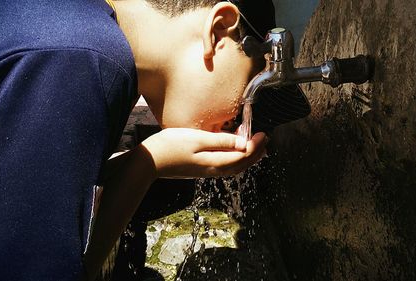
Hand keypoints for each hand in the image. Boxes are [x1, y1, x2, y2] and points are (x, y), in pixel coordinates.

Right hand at [140, 128, 266, 177]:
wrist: (149, 162)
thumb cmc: (171, 146)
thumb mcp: (197, 139)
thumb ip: (221, 141)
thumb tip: (243, 144)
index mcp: (216, 162)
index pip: (244, 155)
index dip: (256, 145)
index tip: (263, 133)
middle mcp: (215, 170)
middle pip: (242, 163)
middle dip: (256, 152)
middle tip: (265, 139)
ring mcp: (208, 171)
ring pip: (235, 166)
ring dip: (248, 157)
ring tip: (256, 146)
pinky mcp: (201, 169)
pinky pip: (226, 165)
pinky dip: (236, 158)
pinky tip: (234, 151)